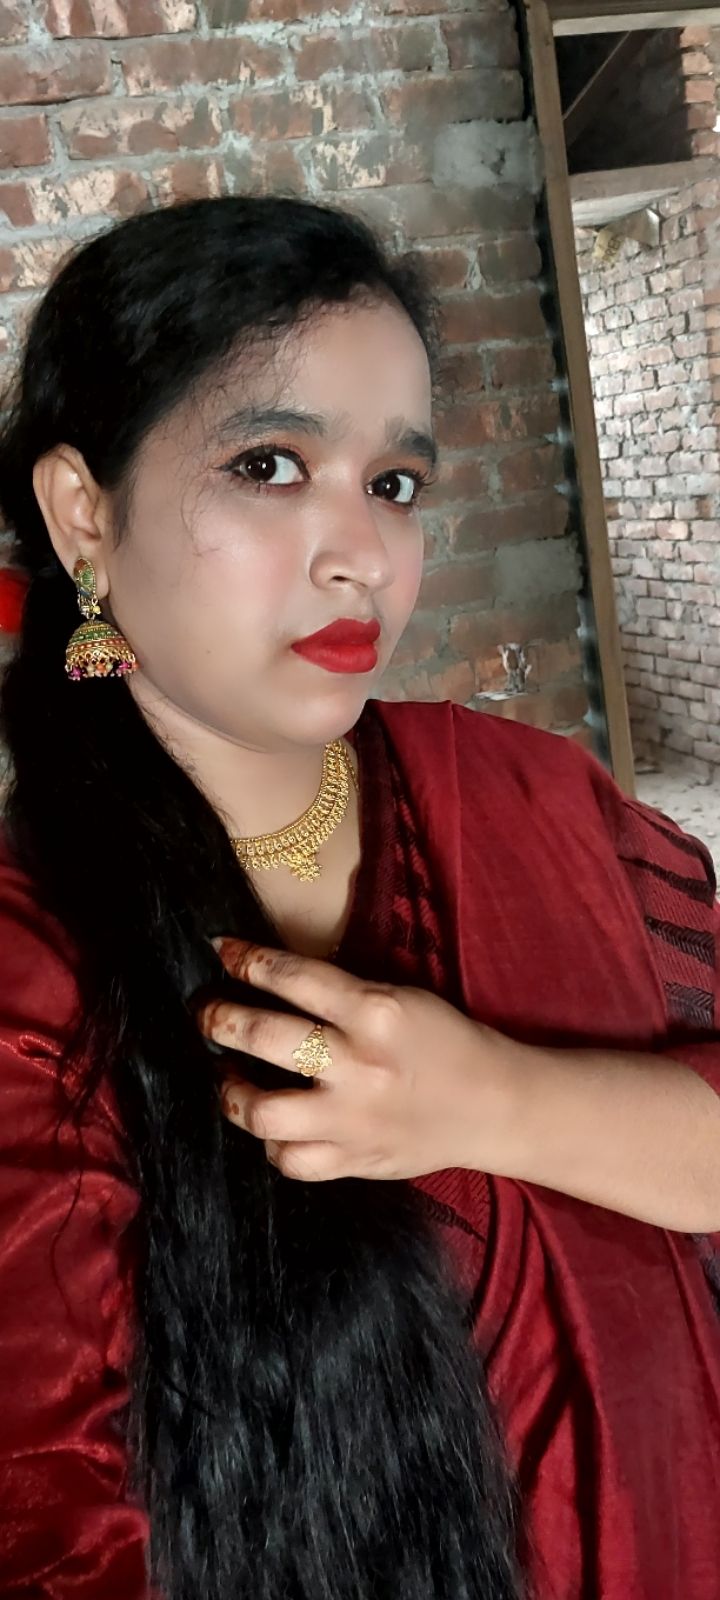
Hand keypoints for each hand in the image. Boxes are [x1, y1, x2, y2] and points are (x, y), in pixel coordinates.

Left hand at [196, 939, 524, 1182]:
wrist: (493, 1106)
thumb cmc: (444, 1042)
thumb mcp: (400, 998)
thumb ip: (340, 995)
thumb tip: (268, 982)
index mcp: (376, 1012)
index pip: (293, 976)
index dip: (246, 959)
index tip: (221, 950)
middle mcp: (359, 1065)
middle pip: (264, 1038)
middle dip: (220, 1019)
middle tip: (207, 1014)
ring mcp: (353, 1120)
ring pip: (263, 1112)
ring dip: (231, 1091)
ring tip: (226, 1077)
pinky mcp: (355, 1161)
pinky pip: (290, 1160)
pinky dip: (273, 1145)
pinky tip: (273, 1129)